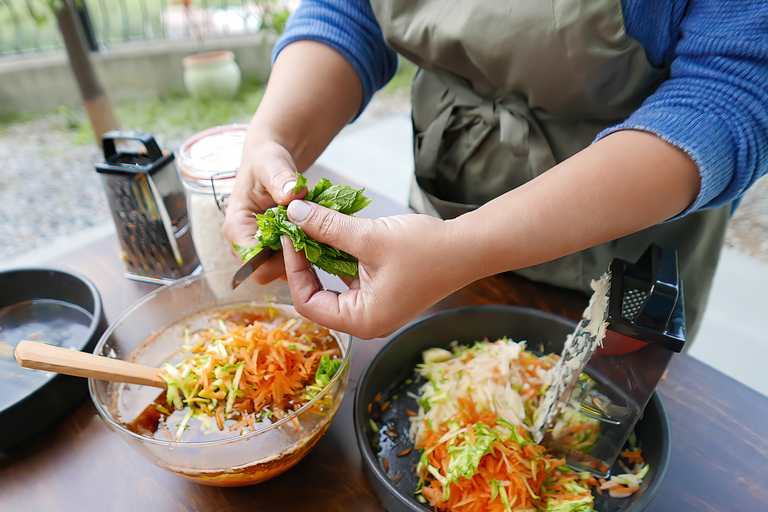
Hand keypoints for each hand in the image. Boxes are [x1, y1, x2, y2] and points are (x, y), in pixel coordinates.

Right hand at [221, 141, 305, 282]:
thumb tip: (291, 193)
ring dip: (302, 256)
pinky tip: (318, 236)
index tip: (301, 237)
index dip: (279, 257)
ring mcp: (261, 248)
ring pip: (282, 269)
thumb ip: (280, 178)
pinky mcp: (276, 248)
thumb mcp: (271, 164)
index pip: (254, 263)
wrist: (271, 160)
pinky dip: (306, 251)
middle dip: (293, 258)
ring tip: (317, 233)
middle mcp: (245, 244)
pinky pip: (292, 261)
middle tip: (314, 235)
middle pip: (268, 270)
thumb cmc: (265, 161)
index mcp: (236, 229)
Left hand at [280, 200, 470, 338]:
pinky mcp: (382, 291)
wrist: (469, 248)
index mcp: (361, 320)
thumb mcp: (369, 237)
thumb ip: (327, 227)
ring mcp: (374, 306)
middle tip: (295, 231)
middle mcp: (366, 320)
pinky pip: (350, 276)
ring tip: (309, 226)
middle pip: (317, 295)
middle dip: (304, 262)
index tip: (289, 237)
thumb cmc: (426, 249)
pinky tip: (332, 231)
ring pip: (333, 283)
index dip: (293, 269)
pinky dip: (338, 255)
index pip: (307, 303)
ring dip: (320, 255)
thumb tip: (294, 213)